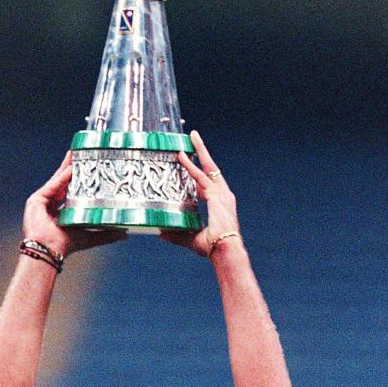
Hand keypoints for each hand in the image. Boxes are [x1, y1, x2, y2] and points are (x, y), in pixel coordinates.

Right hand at [22, 152, 126, 257]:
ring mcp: (43, 201)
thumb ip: (107, 234)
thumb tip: (125, 233)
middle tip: (82, 154)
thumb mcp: (90, 236)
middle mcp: (51, 205)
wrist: (49, 249)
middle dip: (73, 168)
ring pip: (57, 180)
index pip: (72, 192)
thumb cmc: (66, 245)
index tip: (90, 169)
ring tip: (75, 154)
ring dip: (66, 167)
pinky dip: (62, 177)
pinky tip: (71, 168)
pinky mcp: (36, 199)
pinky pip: (52, 185)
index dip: (80, 181)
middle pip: (64, 182)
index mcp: (62, 212)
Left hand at [160, 131, 240, 257]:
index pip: (206, 183)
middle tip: (193, 138)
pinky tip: (182, 157)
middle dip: (202, 152)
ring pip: (208, 167)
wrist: (226, 250)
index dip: (196, 172)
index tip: (187, 164)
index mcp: (219, 204)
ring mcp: (221, 193)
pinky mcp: (217, 195)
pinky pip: (201, 177)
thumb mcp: (191, 239)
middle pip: (210, 168)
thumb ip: (177, 235)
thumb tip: (161, 234)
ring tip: (192, 136)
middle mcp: (222, 195)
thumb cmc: (214, 247)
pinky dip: (191, 166)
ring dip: (199, 151)